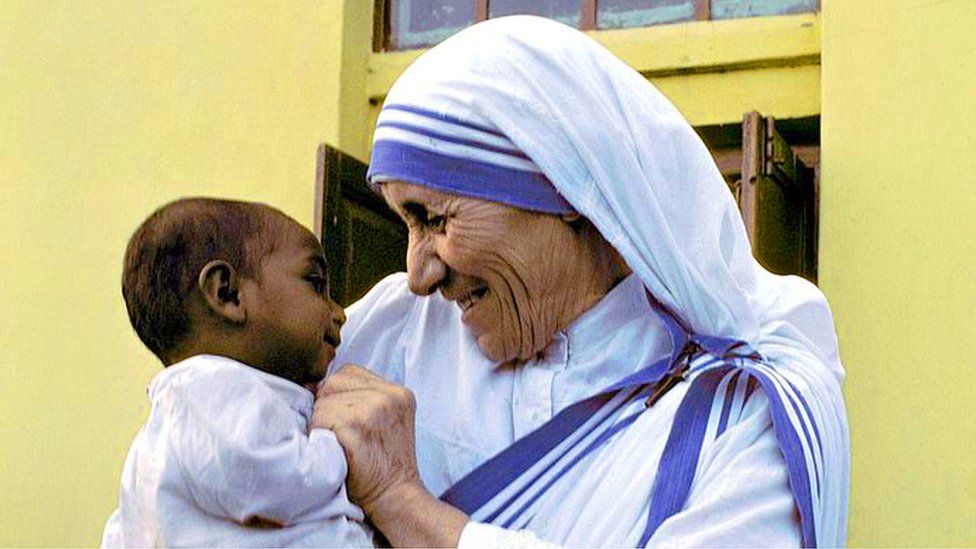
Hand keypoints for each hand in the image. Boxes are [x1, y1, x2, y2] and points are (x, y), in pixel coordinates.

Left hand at [313, 365, 421, 516]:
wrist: (395, 496)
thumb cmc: (383, 464)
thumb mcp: (388, 421)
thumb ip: (366, 399)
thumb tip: (316, 385)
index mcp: (399, 392)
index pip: (350, 372)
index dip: (336, 392)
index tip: (338, 415)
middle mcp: (389, 396)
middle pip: (334, 383)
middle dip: (326, 405)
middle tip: (334, 432)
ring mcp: (374, 409)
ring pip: (324, 401)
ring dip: (320, 422)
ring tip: (334, 442)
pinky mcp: (356, 426)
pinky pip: (321, 419)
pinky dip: (319, 434)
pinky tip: (332, 448)